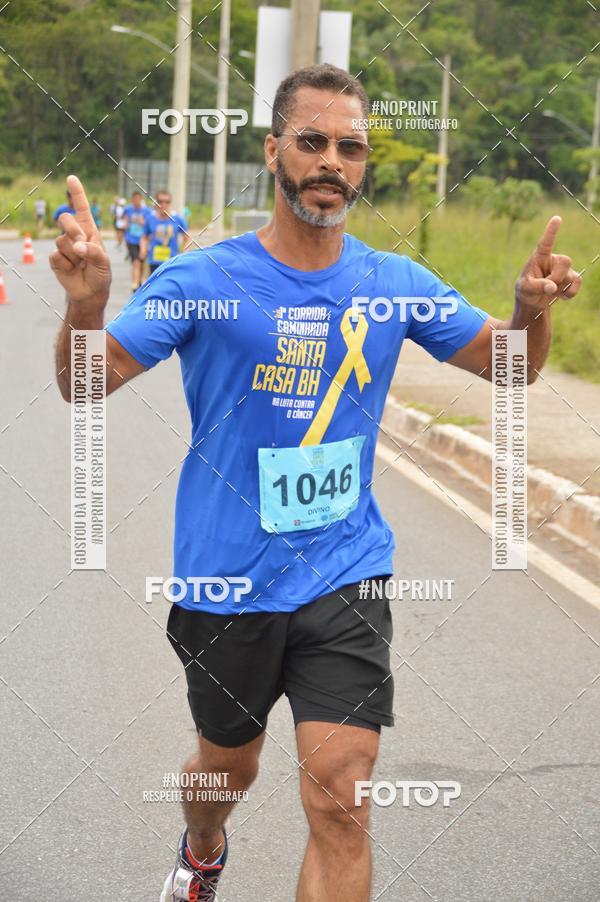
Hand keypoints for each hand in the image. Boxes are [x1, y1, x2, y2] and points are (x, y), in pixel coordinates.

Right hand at [49, 174, 111, 306]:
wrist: (90, 293)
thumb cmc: (100, 274)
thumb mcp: (103, 262)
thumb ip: (93, 251)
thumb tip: (76, 247)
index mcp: (89, 230)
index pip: (82, 208)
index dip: (77, 193)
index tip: (71, 178)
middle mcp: (75, 235)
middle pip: (65, 219)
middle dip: (72, 229)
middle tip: (81, 244)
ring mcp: (64, 246)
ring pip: (61, 240)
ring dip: (73, 254)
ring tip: (81, 264)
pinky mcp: (56, 258)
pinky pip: (56, 255)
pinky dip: (65, 264)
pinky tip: (72, 270)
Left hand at [515, 215, 581, 309]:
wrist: (533, 301)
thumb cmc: (526, 290)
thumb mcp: (525, 289)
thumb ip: (537, 287)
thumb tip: (552, 287)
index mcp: (539, 257)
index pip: (546, 242)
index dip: (551, 231)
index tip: (557, 218)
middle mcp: (553, 260)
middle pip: (566, 261)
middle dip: (557, 276)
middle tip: (547, 287)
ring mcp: (563, 269)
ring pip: (571, 275)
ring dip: (562, 287)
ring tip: (550, 293)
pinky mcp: (570, 278)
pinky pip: (577, 282)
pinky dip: (571, 292)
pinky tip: (562, 296)